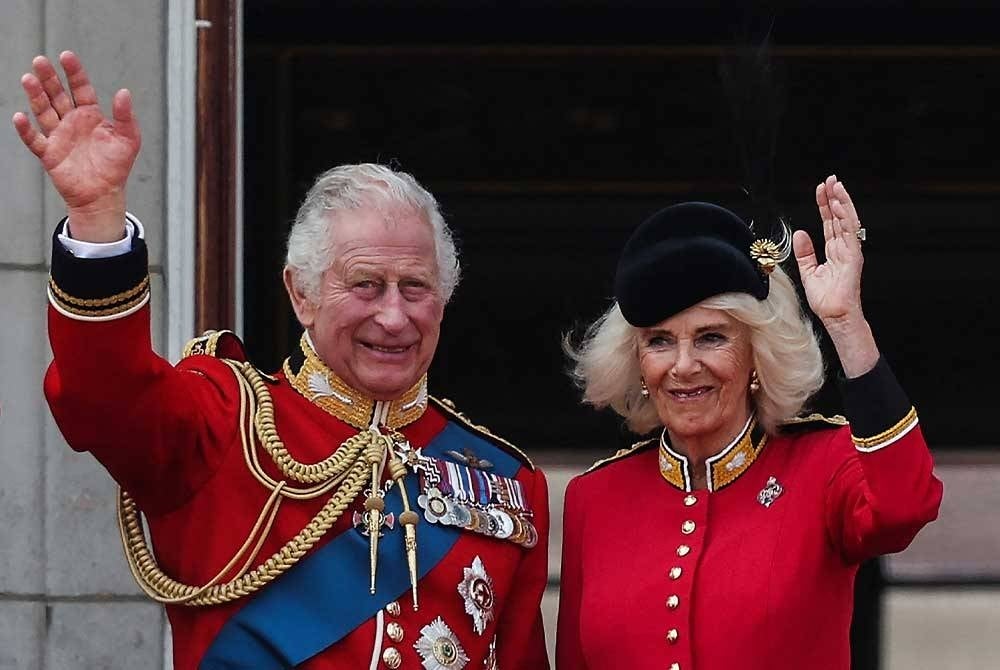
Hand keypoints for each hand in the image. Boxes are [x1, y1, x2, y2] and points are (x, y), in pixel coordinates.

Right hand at [11, 51, 140, 241]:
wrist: (104, 195)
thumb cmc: (117, 166)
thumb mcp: (128, 139)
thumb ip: (125, 116)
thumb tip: (124, 92)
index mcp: (91, 115)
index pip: (80, 88)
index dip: (74, 72)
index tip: (66, 56)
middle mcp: (72, 122)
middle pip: (57, 95)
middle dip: (49, 78)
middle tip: (40, 61)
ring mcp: (59, 136)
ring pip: (43, 112)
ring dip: (35, 96)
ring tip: (28, 79)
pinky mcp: (49, 154)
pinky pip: (35, 140)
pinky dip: (26, 130)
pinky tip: (20, 116)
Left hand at [792, 174, 864, 326]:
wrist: (834, 315)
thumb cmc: (826, 299)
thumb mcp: (808, 271)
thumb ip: (805, 252)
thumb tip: (800, 233)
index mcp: (834, 250)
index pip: (829, 222)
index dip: (824, 205)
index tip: (820, 190)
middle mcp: (844, 247)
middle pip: (839, 217)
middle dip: (834, 197)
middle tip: (830, 180)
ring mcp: (850, 251)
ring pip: (847, 220)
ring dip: (841, 202)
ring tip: (835, 186)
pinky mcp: (853, 256)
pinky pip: (849, 233)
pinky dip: (845, 217)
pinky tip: (839, 205)